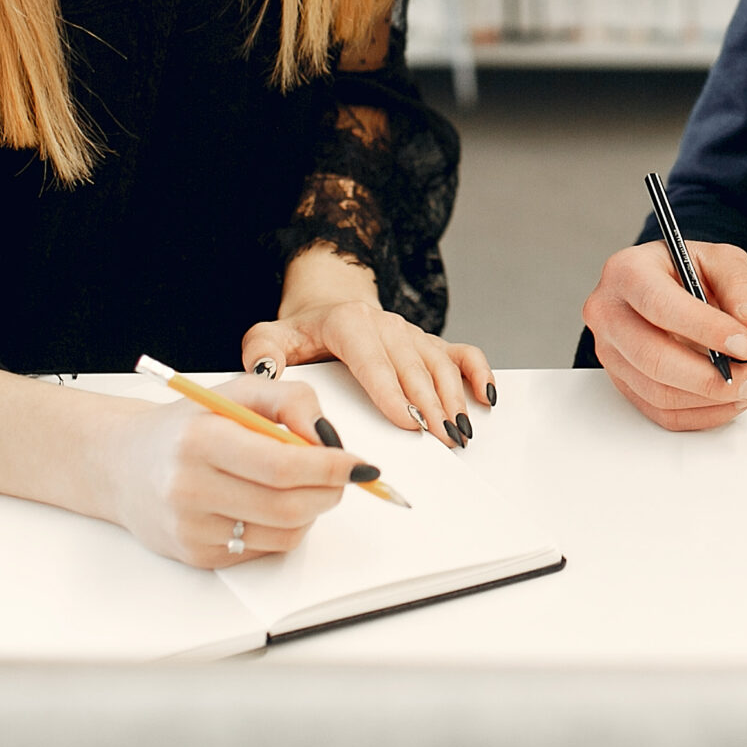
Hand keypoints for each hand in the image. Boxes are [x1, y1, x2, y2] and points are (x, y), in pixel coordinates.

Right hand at [95, 372, 358, 568]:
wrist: (123, 465)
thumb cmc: (187, 425)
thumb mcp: (237, 391)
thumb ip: (290, 400)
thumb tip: (328, 436)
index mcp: (200, 441)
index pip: (281, 465)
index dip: (330, 467)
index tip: (359, 463)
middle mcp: (190, 489)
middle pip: (288, 506)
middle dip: (330, 491)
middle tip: (344, 476)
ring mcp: (192, 529)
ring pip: (283, 533)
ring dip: (311, 510)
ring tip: (302, 484)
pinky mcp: (197, 556)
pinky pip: (264, 549)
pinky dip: (283, 527)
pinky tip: (268, 502)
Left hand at [242, 247, 492, 447]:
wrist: (326, 306)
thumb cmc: (301, 332)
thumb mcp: (270, 336)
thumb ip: (261, 352)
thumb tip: (267, 372)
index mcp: (349, 322)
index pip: (373, 360)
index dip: (392, 392)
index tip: (407, 423)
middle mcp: (386, 324)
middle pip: (413, 367)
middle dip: (430, 405)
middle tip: (440, 441)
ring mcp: (411, 334)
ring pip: (440, 364)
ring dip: (454, 399)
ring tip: (458, 433)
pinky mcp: (428, 343)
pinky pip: (462, 353)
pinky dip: (479, 373)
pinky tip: (485, 398)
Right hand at [582, 239, 746, 429]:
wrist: (667, 286)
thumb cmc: (688, 271)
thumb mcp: (721, 259)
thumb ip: (741, 286)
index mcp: (627, 271)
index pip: (660, 305)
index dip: (705, 329)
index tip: (746, 344)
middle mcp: (609, 313)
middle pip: (654, 358)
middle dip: (712, 378)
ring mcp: (611, 353)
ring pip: (659, 393)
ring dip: (713, 399)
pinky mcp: (623, 382)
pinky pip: (661, 412)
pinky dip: (703, 413)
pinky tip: (732, 398)